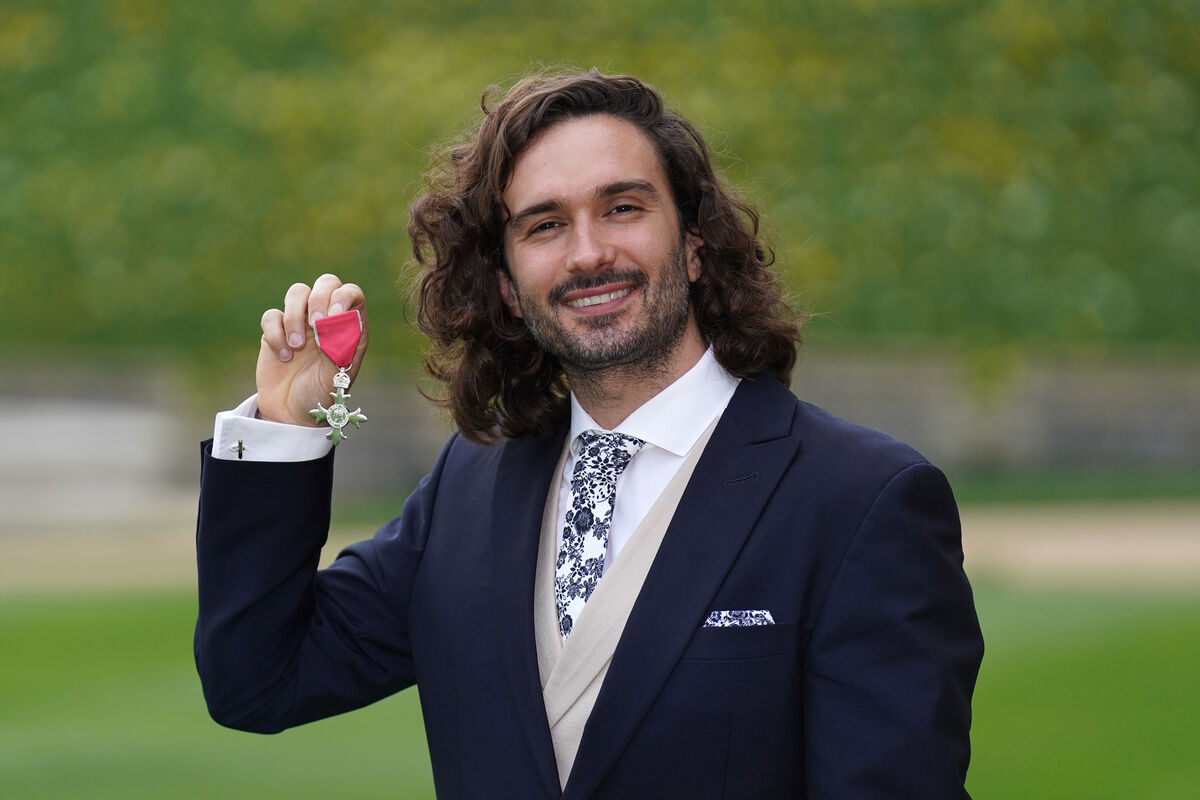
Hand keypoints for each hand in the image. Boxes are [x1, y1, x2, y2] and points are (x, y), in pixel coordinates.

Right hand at [256, 274, 368, 425]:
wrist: (293, 415)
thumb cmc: (322, 396)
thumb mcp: (336, 377)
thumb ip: (337, 349)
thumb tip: (333, 321)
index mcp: (350, 327)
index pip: (351, 293)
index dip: (343, 297)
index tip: (334, 316)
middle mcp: (327, 319)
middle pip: (325, 283)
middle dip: (319, 298)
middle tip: (315, 323)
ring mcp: (301, 322)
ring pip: (297, 293)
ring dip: (295, 316)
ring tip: (297, 347)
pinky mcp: (277, 330)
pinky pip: (272, 316)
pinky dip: (275, 333)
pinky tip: (283, 357)